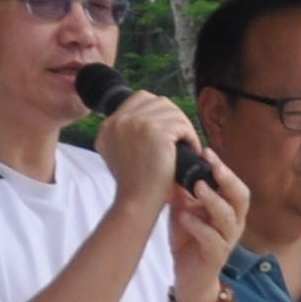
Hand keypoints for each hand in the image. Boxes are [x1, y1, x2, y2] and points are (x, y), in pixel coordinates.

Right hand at [94, 89, 196, 204]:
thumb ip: (125, 134)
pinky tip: (191, 150)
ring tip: (187, 146)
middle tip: (180, 138)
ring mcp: (136, 123)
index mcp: (109, 126)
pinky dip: (191, 137)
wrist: (137, 202)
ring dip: (183, 128)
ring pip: (172, 112)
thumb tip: (148, 121)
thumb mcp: (118, 154)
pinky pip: (182, 124)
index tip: (167, 131)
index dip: (158, 112)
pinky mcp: (155, 130)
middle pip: (158, 102)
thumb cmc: (134, 185)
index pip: (140, 99)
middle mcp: (119, 120)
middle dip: (173, 118)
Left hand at [163, 156, 244, 296]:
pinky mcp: (216, 256)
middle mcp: (232, 223)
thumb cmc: (189, 241)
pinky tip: (184, 217)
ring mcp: (226, 240)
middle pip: (241, 197)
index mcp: (227, 209)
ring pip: (229, 217)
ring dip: (213, 200)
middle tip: (213, 166)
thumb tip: (173, 165)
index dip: (222, 167)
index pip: (232, 184)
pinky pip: (213, 239)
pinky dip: (198, 226)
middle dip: (228, 180)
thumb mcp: (183, 211)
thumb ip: (183, 192)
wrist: (188, 278)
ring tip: (197, 187)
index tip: (206, 151)